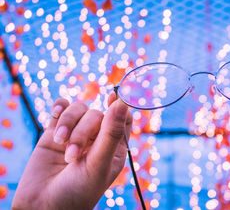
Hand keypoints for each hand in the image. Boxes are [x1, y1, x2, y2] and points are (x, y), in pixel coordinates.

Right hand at [12, 92, 131, 209]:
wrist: (42, 207)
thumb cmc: (77, 192)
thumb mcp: (98, 164)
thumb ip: (111, 133)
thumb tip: (122, 103)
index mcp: (114, 147)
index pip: (123, 119)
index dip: (120, 105)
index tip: (114, 95)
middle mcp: (97, 139)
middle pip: (97, 114)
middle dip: (83, 131)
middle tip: (72, 156)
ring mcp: (75, 134)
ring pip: (78, 109)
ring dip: (68, 124)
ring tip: (61, 147)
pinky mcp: (54, 132)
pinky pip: (61, 108)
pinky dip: (59, 108)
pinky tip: (56, 116)